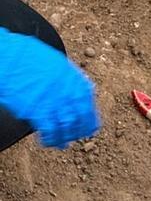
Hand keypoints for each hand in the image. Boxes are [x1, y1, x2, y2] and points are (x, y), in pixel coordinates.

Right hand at [0, 31, 99, 148]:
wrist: (10, 57)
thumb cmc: (30, 57)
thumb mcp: (60, 65)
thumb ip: (71, 81)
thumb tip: (78, 92)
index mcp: (77, 84)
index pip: (89, 110)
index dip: (88, 123)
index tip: (87, 129)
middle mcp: (70, 96)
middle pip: (80, 122)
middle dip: (78, 133)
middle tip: (73, 138)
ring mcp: (55, 104)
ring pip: (67, 129)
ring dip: (64, 138)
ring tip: (60, 143)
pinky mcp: (39, 112)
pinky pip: (50, 132)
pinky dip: (50, 139)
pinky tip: (46, 141)